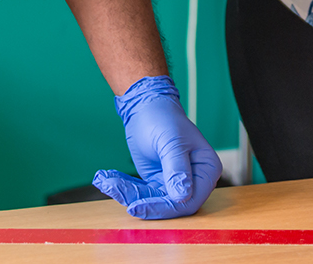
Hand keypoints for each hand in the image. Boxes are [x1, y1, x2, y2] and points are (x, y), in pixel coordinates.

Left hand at [93, 76, 221, 219]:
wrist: (146, 105)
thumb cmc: (163, 116)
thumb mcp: (170, 141)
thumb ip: (177, 169)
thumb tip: (182, 196)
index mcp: (207, 168)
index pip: (189, 201)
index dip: (164, 207)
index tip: (138, 206)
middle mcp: (195, 180)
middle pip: (169, 205)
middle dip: (140, 200)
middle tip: (115, 190)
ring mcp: (175, 182)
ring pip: (151, 201)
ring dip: (127, 193)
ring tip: (105, 179)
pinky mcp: (158, 182)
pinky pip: (141, 193)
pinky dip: (124, 188)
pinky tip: (108, 179)